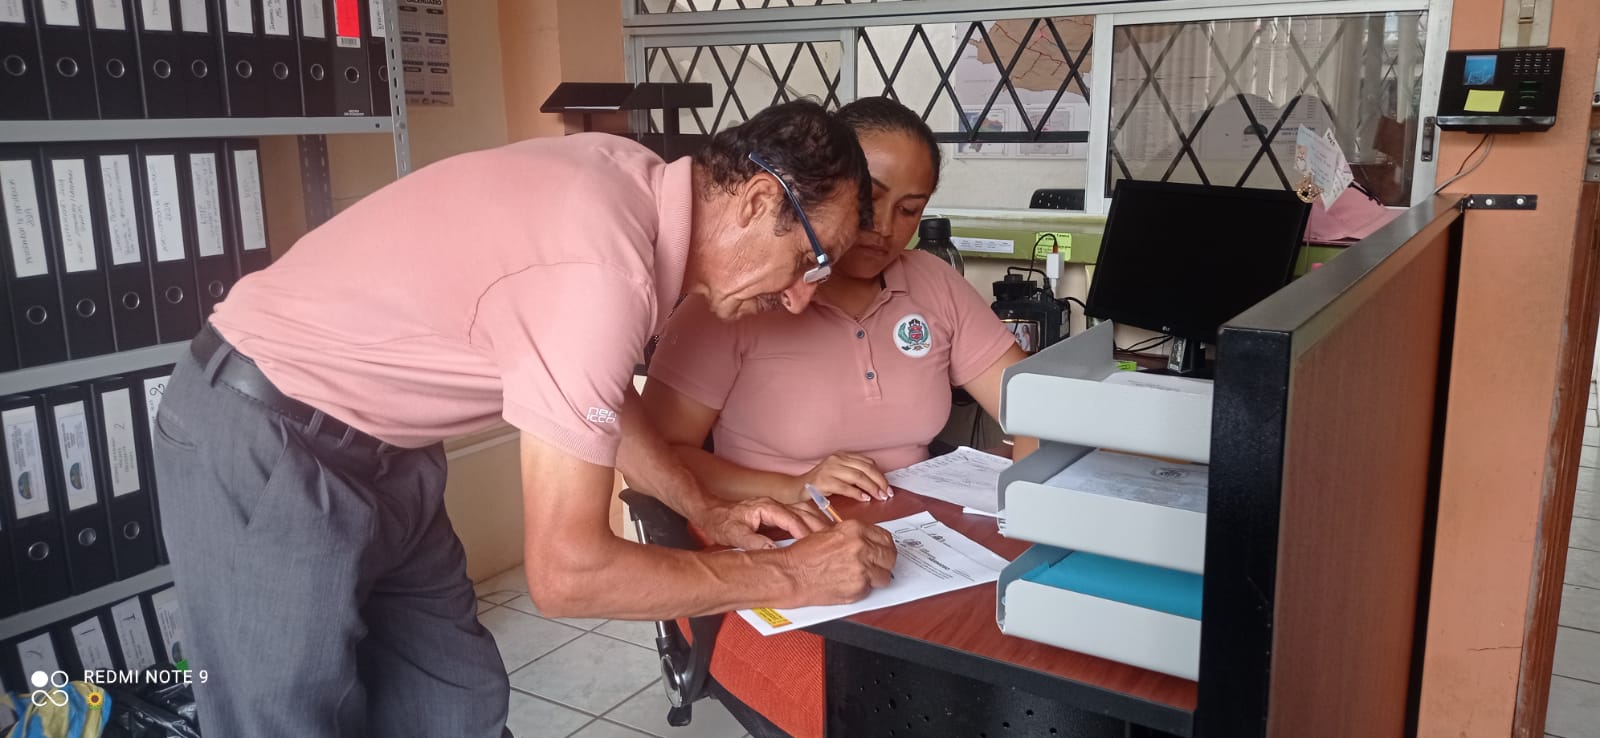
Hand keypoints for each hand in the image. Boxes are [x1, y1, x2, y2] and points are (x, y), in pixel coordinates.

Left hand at [695, 497, 828, 549]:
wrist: (712, 514)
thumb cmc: (721, 523)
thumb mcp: (734, 535)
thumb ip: (753, 542)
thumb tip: (773, 550)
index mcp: (766, 507)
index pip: (792, 519)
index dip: (805, 533)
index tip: (816, 546)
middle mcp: (775, 504)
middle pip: (805, 513)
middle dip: (820, 528)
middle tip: (833, 544)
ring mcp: (778, 507)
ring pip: (807, 512)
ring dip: (820, 524)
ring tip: (834, 539)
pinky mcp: (779, 513)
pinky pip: (802, 515)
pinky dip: (815, 523)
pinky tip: (822, 534)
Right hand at [777, 520, 897, 605]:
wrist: (792, 574)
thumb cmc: (804, 555)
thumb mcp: (830, 533)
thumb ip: (854, 536)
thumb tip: (870, 542)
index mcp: (855, 529)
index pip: (885, 537)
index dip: (884, 546)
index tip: (882, 550)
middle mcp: (862, 546)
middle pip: (890, 555)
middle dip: (885, 561)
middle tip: (878, 565)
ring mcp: (862, 568)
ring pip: (885, 574)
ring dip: (877, 576)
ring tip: (862, 577)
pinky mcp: (859, 587)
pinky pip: (871, 588)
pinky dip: (864, 588)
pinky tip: (850, 583)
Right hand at [799, 452, 889, 501]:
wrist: (795, 489)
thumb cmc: (818, 484)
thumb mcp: (838, 474)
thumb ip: (854, 475)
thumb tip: (876, 485)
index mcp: (841, 455)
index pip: (867, 462)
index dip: (880, 475)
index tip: (887, 486)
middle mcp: (836, 459)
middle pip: (865, 468)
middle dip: (879, 482)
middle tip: (886, 493)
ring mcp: (829, 469)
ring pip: (858, 476)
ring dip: (871, 488)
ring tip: (878, 497)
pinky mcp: (823, 481)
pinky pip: (845, 487)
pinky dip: (857, 493)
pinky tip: (864, 498)